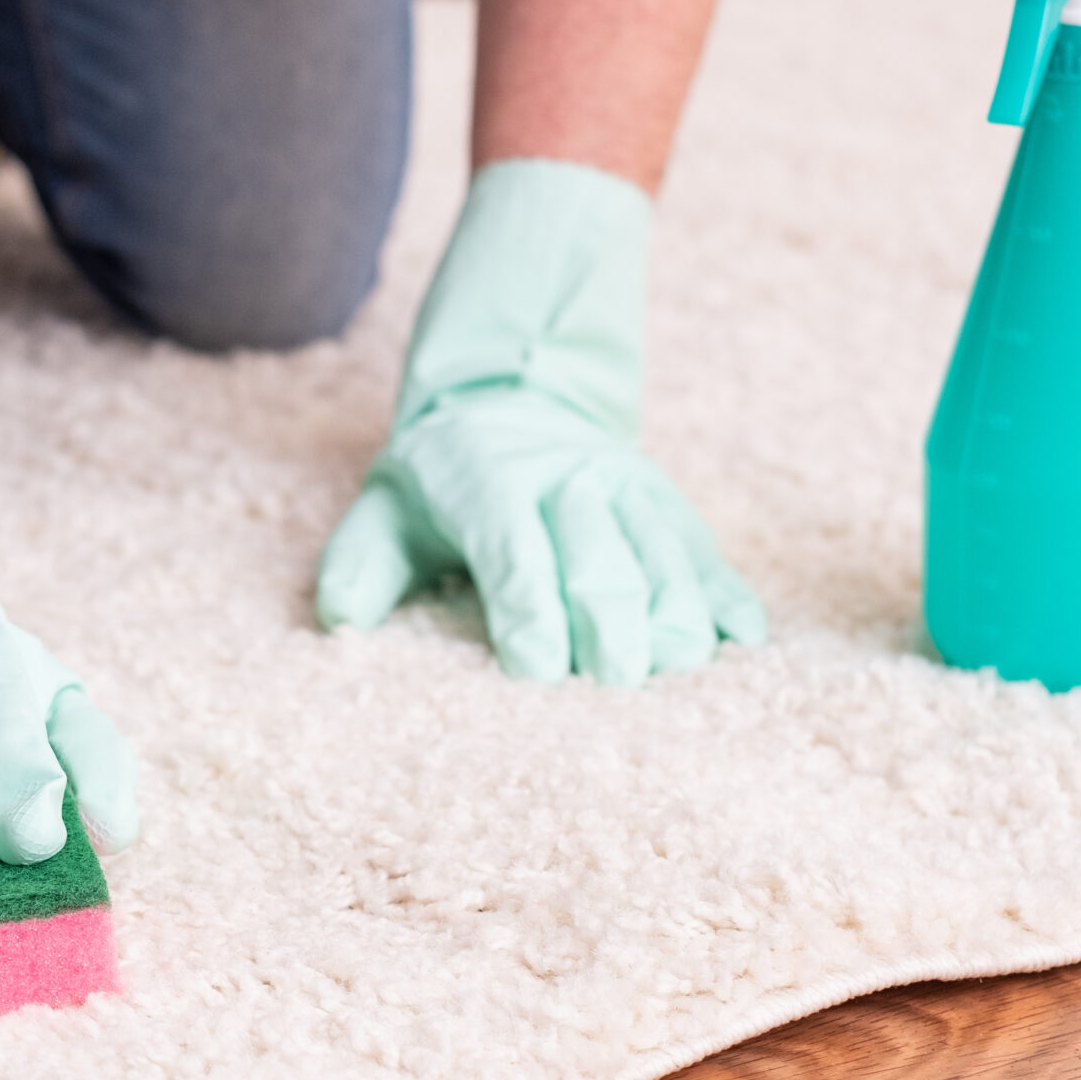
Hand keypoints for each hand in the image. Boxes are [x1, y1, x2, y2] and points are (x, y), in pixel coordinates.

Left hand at [316, 157, 764, 683]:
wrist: (512, 398)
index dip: (527, 606)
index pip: (514, 550)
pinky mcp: (671, 506)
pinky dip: (727, 595)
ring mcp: (629, 490)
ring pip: (664, 556)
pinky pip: (706, 551)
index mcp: (492, 483)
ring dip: (675, 615)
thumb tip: (340, 619)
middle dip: (609, 621)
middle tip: (614, 681)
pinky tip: (741, 639)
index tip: (536, 667)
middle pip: (600, 559)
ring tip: (675, 669)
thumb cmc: (440, 482)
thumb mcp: (385, 508)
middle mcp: (570, 482)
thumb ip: (359, 564)